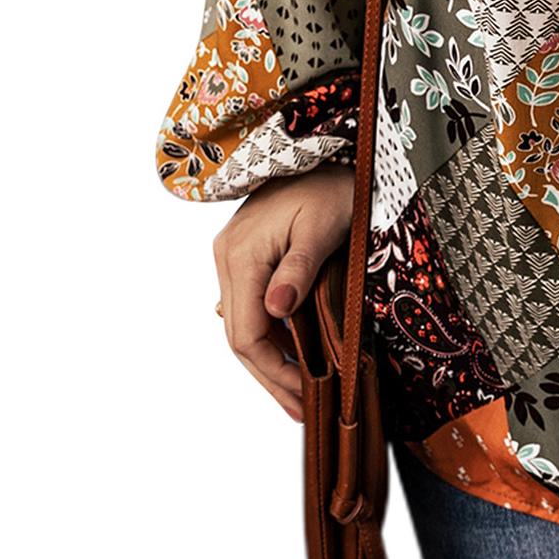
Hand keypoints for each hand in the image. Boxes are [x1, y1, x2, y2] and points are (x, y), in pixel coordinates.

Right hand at [211, 164, 354, 422]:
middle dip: (271, 377)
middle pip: (240, 337)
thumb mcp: (323, 225)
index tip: (301, 400)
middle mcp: (227, 258)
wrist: (323, 147)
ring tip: (301, 392)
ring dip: (270, 360)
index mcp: (241, 255)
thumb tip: (277, 312)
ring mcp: (232, 257)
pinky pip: (250, 306)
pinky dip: (270, 335)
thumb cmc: (331, 184)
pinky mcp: (244, 255)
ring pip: (243, 324)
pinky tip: (293, 355)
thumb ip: (299, 268)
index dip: (272, 374)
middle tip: (302, 410)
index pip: (245, 335)